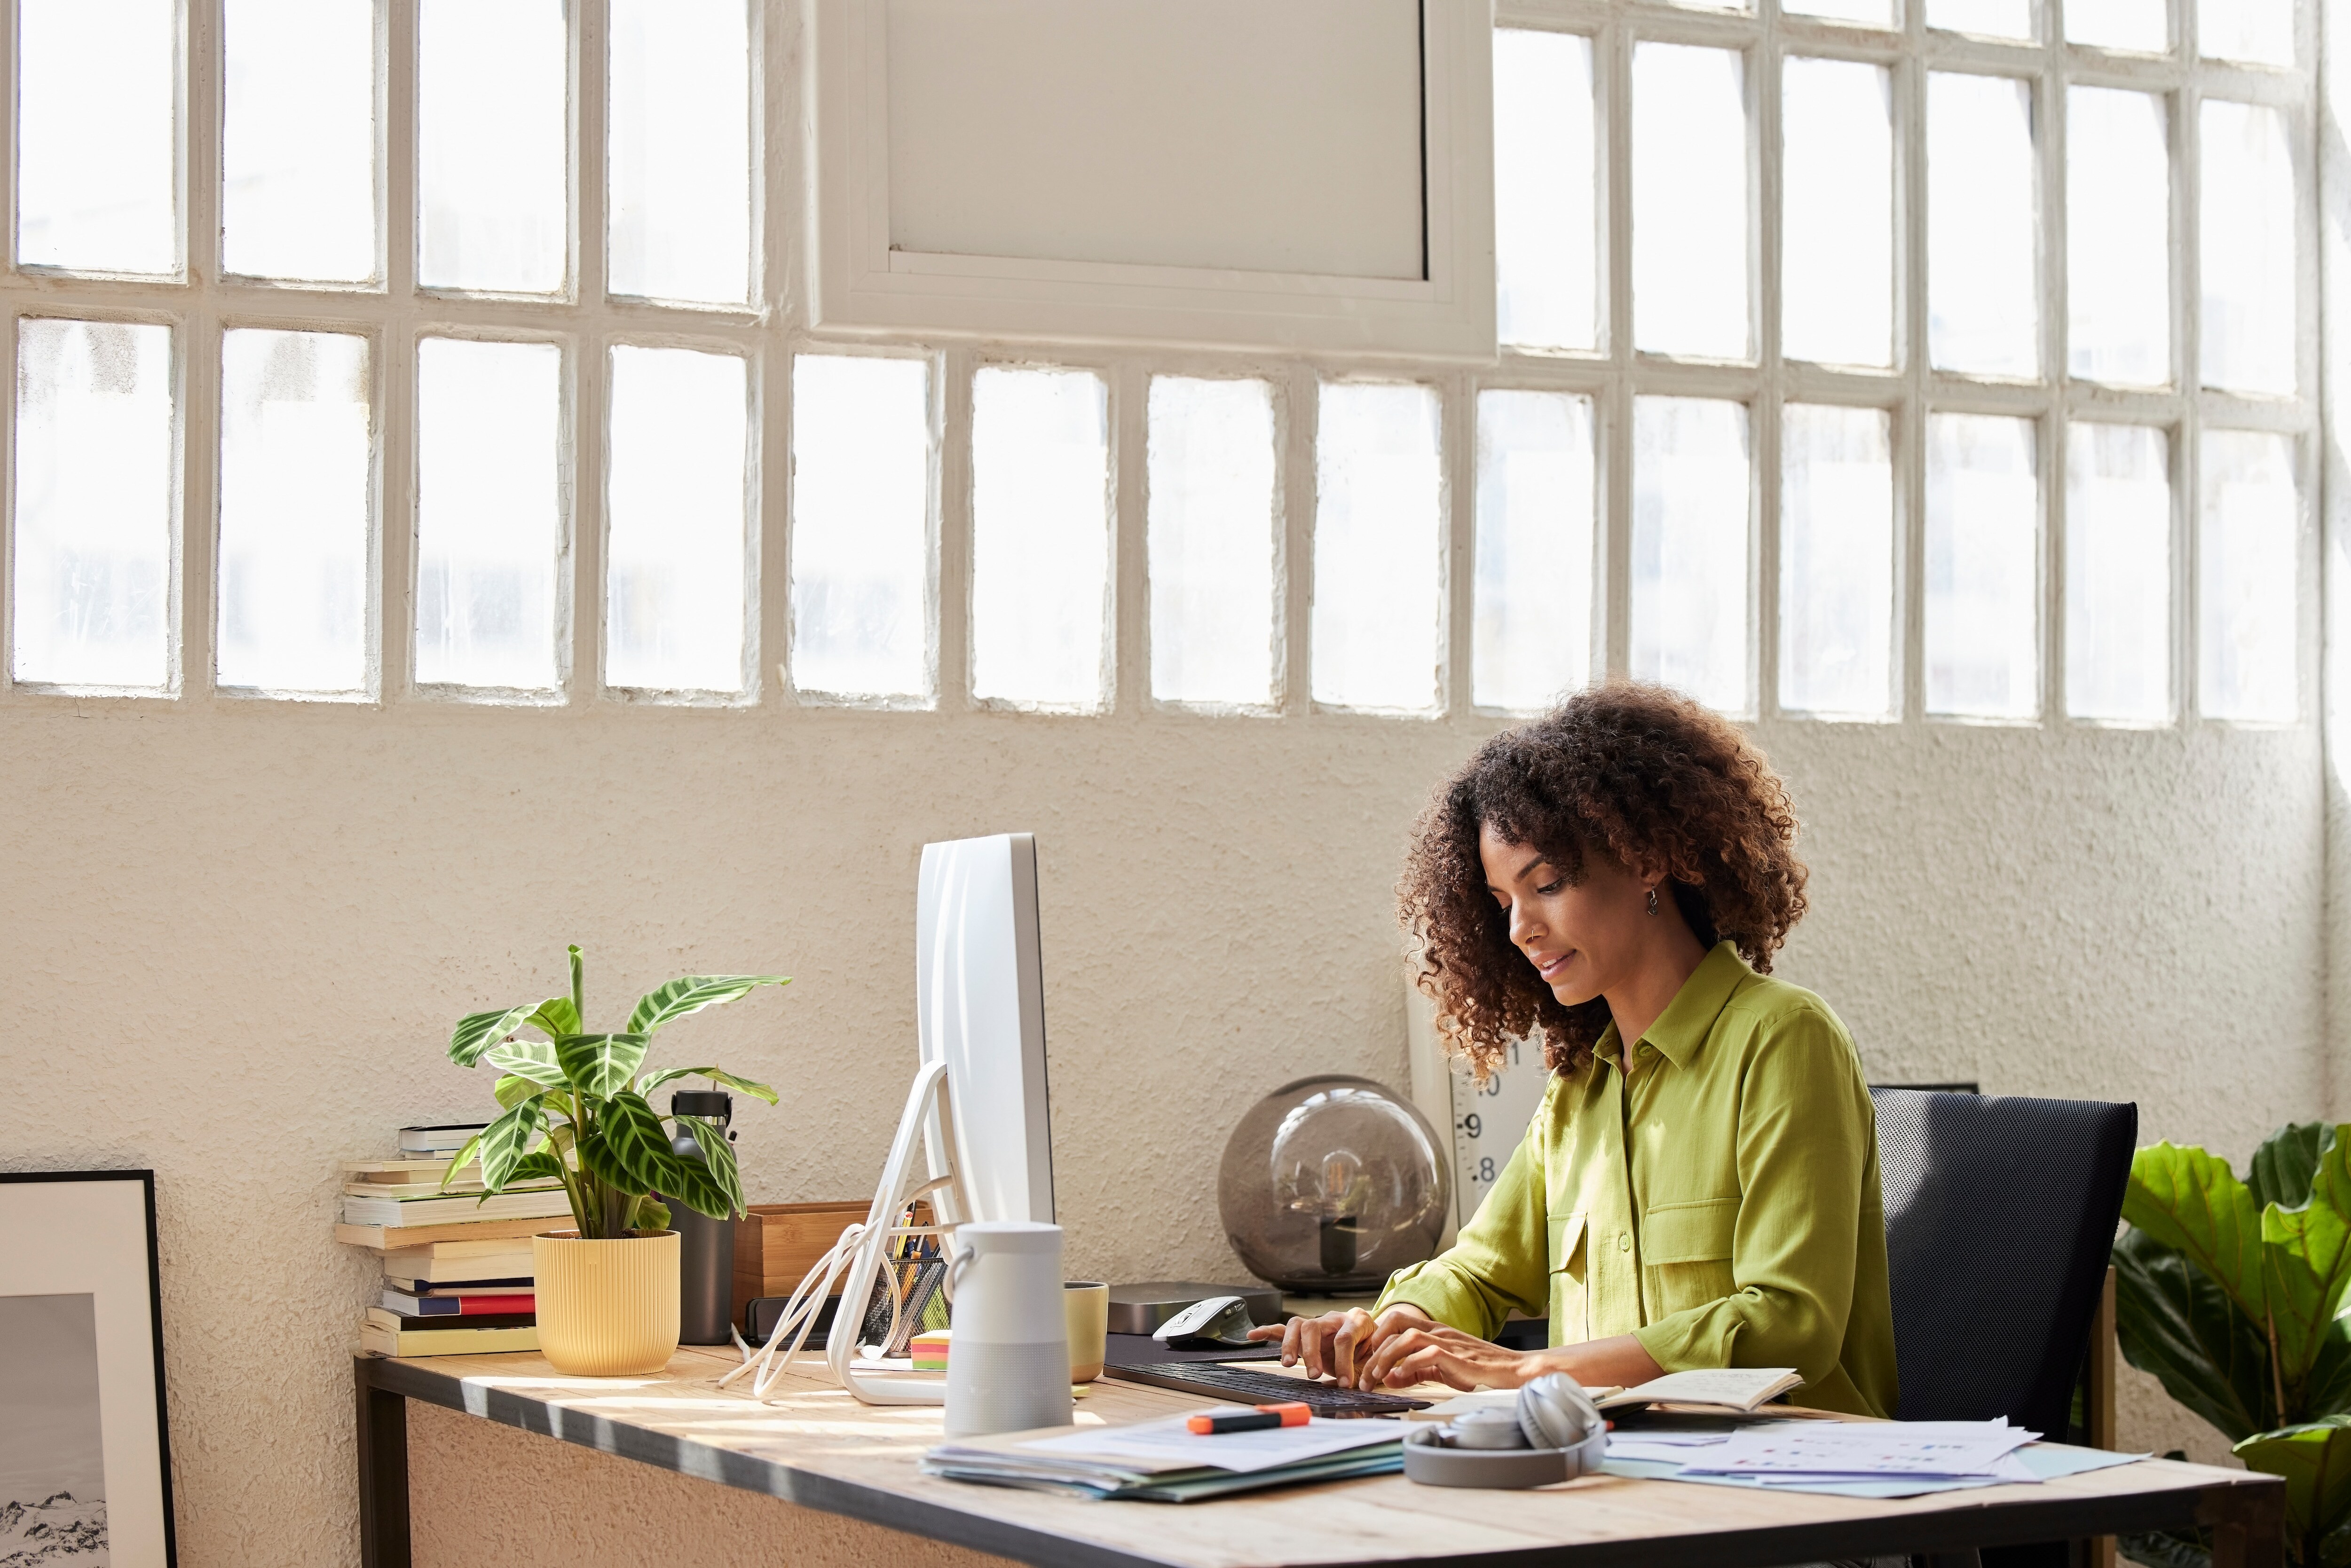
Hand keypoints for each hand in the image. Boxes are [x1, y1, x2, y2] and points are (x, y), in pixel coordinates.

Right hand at [1245, 1305, 1432, 1387]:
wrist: (1375, 1340)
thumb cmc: (1376, 1351)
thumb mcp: (1380, 1359)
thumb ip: (1373, 1370)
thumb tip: (1366, 1385)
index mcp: (1358, 1320)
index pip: (1344, 1337)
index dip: (1345, 1361)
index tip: (1347, 1384)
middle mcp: (1335, 1318)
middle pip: (1314, 1327)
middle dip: (1311, 1352)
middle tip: (1313, 1375)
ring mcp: (1318, 1323)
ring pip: (1298, 1326)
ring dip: (1291, 1345)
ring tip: (1289, 1364)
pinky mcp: (1306, 1333)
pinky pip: (1284, 1329)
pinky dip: (1268, 1332)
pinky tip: (1253, 1335)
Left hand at [1358, 1321, 1540, 1391]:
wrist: (1509, 1369)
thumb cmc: (1476, 1368)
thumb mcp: (1439, 1369)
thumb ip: (1414, 1371)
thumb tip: (1388, 1377)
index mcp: (1433, 1330)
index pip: (1396, 1320)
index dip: (1376, 1335)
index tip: (1366, 1357)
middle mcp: (1438, 1330)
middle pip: (1395, 1324)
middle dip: (1375, 1349)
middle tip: (1365, 1373)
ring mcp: (1447, 1341)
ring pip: (1407, 1337)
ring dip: (1387, 1356)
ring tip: (1377, 1376)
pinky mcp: (1456, 1356)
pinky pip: (1426, 1354)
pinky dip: (1408, 1365)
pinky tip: (1399, 1377)